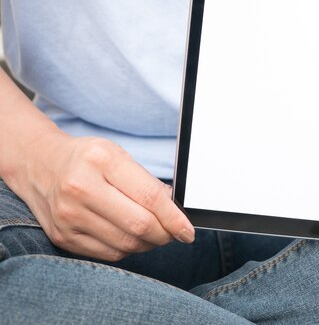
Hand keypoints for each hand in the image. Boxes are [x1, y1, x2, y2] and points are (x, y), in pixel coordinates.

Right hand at [17, 134, 194, 260]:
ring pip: (125, 244)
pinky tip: (132, 238)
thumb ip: (146, 181)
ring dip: (148, 244)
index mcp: (101, 160)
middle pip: (139, 225)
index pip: (149, 197)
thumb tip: (173, 210)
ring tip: (154, 234)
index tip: (188, 230)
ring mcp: (69, 215)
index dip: (174, 218)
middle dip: (165, 234)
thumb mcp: (118, 154)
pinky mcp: (62, 236)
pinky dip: (128, 249)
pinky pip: (108, 253)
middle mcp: (81, 188)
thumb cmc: (86, 158)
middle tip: (174, 233)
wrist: (39, 164)